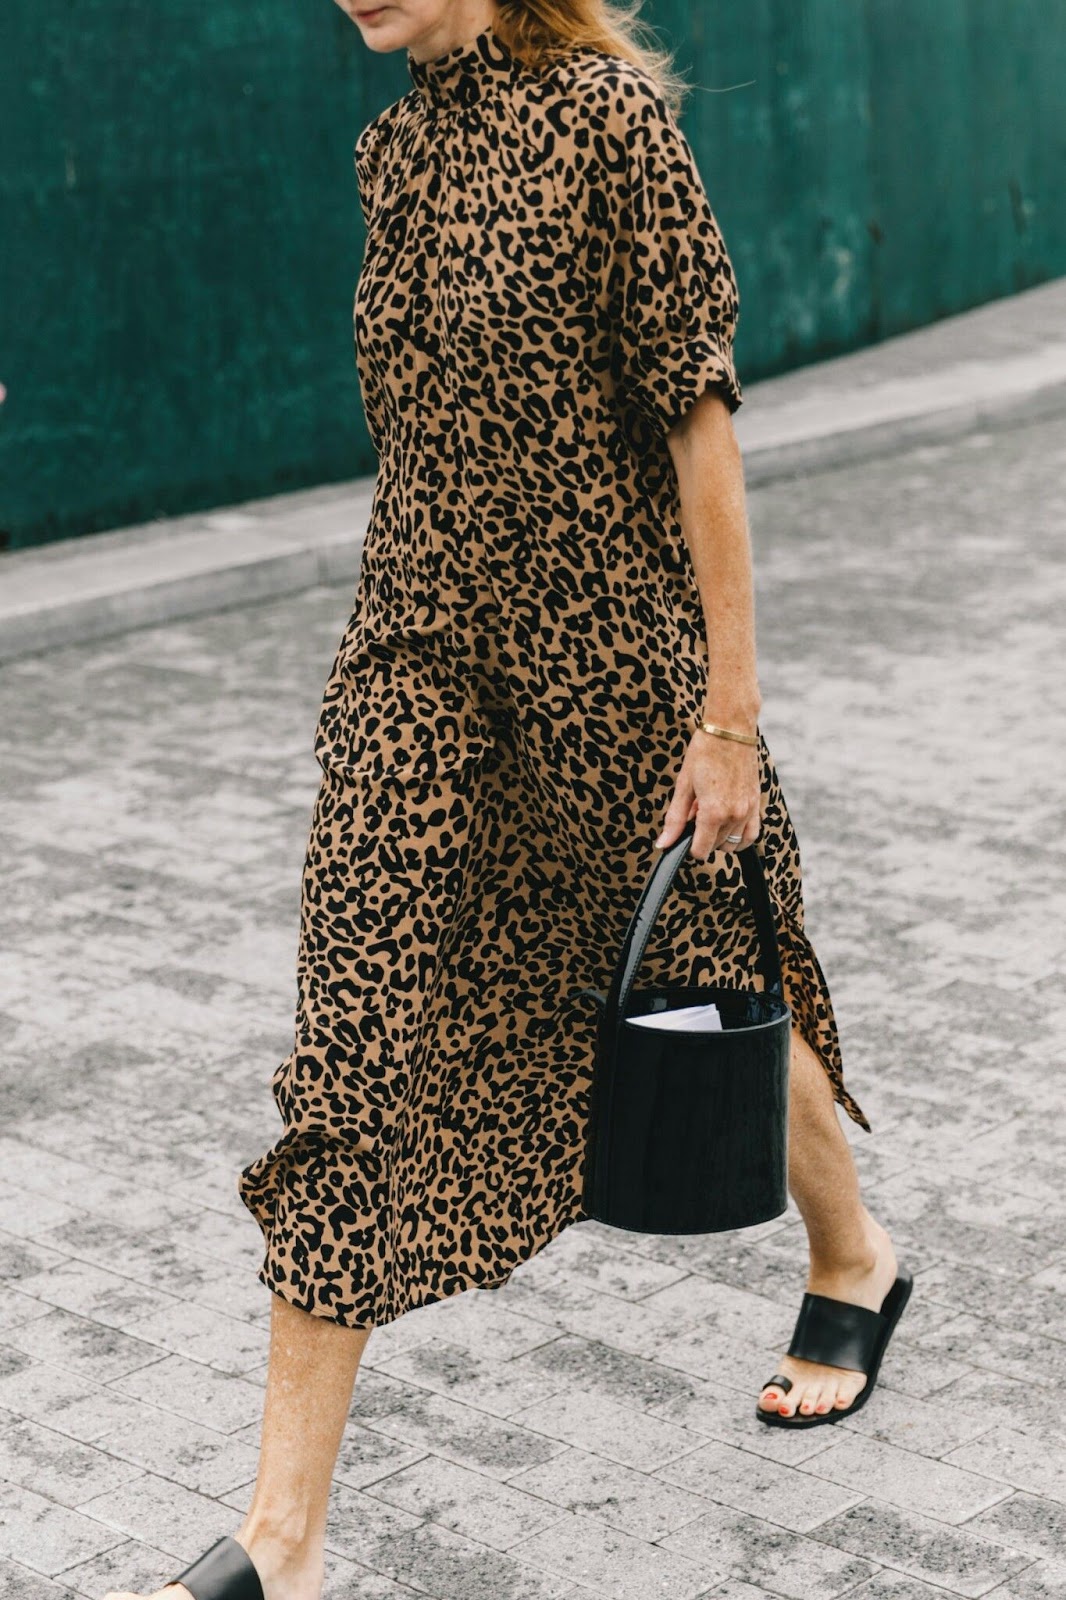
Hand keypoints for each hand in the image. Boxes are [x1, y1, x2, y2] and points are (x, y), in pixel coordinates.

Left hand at [654, 727, 761, 858]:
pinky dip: (740, 836)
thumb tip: (664, 844)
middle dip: (703, 836)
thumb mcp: (683, 786)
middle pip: (716, 847)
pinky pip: (752, 834)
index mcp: (713, 812)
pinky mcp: (756, 803)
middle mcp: (734, 815)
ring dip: (720, 837)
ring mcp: (748, 811)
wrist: (730, 730)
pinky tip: (728, 824)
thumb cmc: (704, 753)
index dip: (689, 846)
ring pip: (734, 843)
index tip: (684, 833)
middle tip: (695, 813)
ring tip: (711, 815)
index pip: (701, 851)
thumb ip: (675, 819)